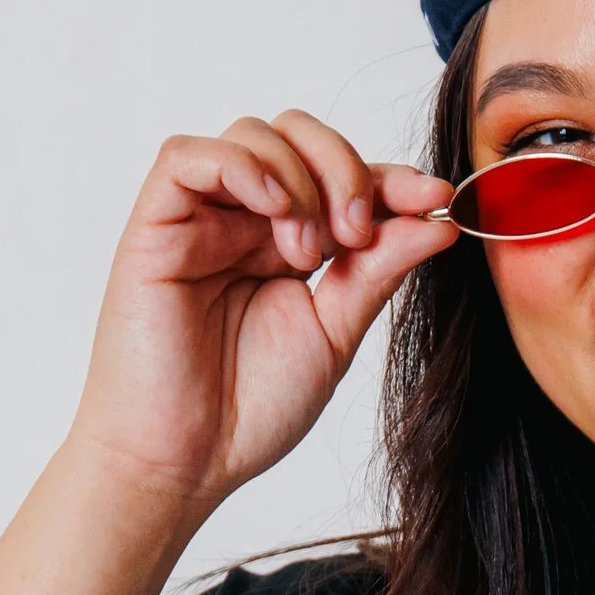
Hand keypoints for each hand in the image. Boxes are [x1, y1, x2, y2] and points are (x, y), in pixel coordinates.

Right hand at [68, 110, 456, 514]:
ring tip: (306, 252)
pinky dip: (244, 166)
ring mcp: (200, 219)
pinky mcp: (155, 224)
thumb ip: (379, 270)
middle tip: (358, 232)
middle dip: (346, 168)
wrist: (187, 460)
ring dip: (301, 178)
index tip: (436, 199)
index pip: (345, 180)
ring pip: (254, 133)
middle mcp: (245, 222)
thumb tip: (438, 220)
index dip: (392, 179)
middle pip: (300, 135)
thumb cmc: (251, 407)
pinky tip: (275, 211)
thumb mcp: (336, 331)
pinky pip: (188, 154)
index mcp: (290, 244)